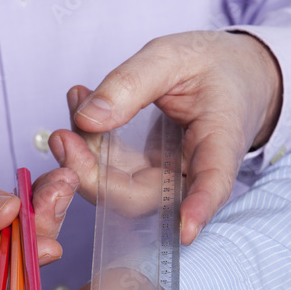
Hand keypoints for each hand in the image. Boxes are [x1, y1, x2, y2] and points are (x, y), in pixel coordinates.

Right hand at [0, 128, 76, 262]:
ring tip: (66, 179)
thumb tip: (11, 212)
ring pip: (8, 248)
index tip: (50, 246)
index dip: (17, 268)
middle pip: (1, 266)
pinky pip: (4, 230)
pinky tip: (54, 181)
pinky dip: (30, 205)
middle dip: (38, 234)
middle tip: (63, 192)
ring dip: (41, 216)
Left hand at [48, 30, 281, 243]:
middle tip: (63, 136)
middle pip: (142, 195)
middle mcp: (191, 171)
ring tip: (76, 97)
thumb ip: (131, 83)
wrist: (227, 74)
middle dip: (93, 175)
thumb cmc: (211, 66)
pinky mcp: (143, 171)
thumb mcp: (174, 57)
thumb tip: (87, 119)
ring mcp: (164, 177)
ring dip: (85, 153)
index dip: (200, 206)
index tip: (186, 232)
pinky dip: (88, 140)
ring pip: (117, 187)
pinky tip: (81, 102)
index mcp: (221, 140)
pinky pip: (110, 169)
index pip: (214, 180)